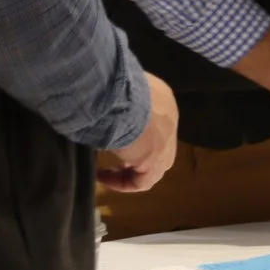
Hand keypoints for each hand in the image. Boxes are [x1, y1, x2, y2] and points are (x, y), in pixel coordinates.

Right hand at [99, 74, 179, 192]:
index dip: (136, 135)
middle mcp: (170, 121)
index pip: (155, 123)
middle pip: (157, 146)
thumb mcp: (117, 87)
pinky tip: (103, 177)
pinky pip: (142, 182)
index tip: (114, 137)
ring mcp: (166, 143)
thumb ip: (115, 98)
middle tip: (114, 159)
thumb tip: (100, 104)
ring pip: (152, 166)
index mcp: (163, 100)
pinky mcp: (155, 162)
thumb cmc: (114, 86)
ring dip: (130, 171)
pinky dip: (123, 183)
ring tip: (106, 172)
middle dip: (136, 156)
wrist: (119, 96)